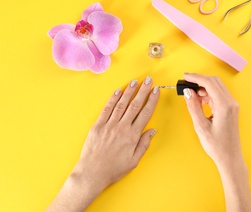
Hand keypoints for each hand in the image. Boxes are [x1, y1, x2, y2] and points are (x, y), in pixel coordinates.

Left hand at [48, 77, 159, 211]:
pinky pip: (107, 109)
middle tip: (148, 80)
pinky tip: (118, 91)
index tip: (156, 91)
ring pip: (122, 104)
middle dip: (143, 90)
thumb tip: (152, 130)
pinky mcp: (98, 125)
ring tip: (135, 82)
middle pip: (135, 105)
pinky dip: (112, 99)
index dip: (152, 100)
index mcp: (132, 135)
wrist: (92, 173)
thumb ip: (144, 144)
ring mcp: (109, 125)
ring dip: (129, 91)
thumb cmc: (113, 169)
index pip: (145, 113)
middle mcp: (122, 127)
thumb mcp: (134, 160)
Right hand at [183, 73, 250, 211]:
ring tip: (191, 94)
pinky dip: (209, 94)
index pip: (209, 83)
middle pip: (215, 82)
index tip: (185, 76)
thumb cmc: (217, 145)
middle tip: (186, 82)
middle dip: (200, 80)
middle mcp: (231, 103)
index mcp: (224, 106)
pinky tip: (200, 100)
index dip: (196, 77)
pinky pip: (219, 95)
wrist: (230, 157)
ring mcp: (232, 105)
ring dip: (204, 87)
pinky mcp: (231, 109)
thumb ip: (194, 107)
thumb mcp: (201, 126)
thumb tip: (188, 92)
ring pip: (217, 87)